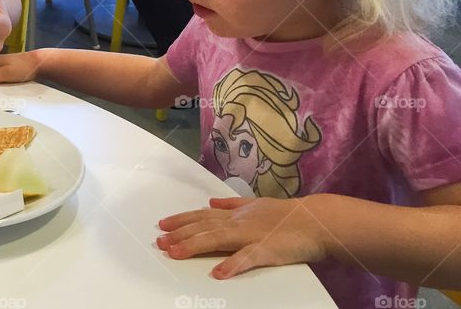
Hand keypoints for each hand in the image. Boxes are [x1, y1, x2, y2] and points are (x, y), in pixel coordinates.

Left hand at [156, 196, 329, 278]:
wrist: (316, 221)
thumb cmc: (287, 215)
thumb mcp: (255, 204)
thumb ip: (232, 203)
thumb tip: (211, 200)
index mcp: (236, 213)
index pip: (202, 215)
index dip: (181, 219)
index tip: (163, 224)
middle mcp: (238, 222)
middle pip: (203, 227)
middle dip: (179, 234)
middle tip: (159, 241)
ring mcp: (251, 235)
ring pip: (217, 239)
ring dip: (194, 245)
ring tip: (175, 253)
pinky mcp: (266, 250)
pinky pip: (247, 258)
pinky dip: (232, 265)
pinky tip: (218, 273)